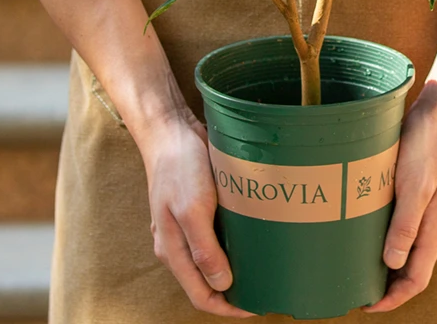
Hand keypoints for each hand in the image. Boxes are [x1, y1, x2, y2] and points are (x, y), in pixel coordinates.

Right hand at [141, 109, 253, 317]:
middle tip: (265, 287)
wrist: (171, 131)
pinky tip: (250, 239)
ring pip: (211, 260)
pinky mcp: (195, 209)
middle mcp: (177, 244)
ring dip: (233, 269)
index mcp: (172, 250)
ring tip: (262, 267)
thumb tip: (222, 286)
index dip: (228, 307)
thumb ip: (204, 249)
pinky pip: (214, 237)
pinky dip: (231, 245)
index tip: (256, 306)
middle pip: (206, 282)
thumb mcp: (192, 209)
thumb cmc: (179, 167)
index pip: (201, 296)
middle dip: (233, 292)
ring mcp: (185, 227)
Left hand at [364, 85, 436, 312]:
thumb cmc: (427, 146)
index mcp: (435, 227)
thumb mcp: (414, 185)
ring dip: (388, 261)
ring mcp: (431, 208)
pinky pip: (407, 225)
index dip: (394, 298)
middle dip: (389, 284)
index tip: (368, 305)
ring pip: (410, 246)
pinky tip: (371, 227)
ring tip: (360, 261)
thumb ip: (405, 224)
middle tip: (357, 285)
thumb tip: (393, 263)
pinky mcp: (423, 192)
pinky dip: (390, 236)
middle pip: (413, 266)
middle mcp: (435, 223)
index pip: (416, 278)